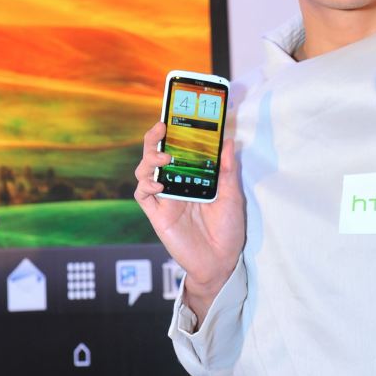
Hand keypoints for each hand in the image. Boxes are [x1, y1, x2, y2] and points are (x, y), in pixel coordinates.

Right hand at [134, 120, 244, 310]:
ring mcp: (164, 198)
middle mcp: (175, 183)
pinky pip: (143, 196)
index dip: (172, 131)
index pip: (177, 147)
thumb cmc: (228, 230)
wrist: (220, 262)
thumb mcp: (232, 196)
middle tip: (162, 127)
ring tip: (165, 157)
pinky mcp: (157, 215)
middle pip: (155, 154)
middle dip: (154, 138)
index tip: (173, 114)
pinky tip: (158, 183)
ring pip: (144, 170)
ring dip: (150, 159)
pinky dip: (146, 185)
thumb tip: (229, 140)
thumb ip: (227, 170)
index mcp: (192, 176)